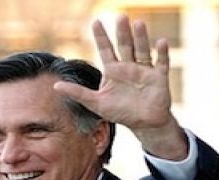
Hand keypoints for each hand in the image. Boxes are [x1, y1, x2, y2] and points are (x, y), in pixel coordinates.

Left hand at [54, 15, 186, 159]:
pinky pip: (162, 63)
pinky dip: (162, 53)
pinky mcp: (159, 77)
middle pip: (125, 46)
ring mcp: (144, 70)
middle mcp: (128, 66)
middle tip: (120, 16)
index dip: (101, 37)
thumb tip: (55, 86)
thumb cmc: (120, 112)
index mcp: (113, 70)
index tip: (96, 22)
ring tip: (138, 23)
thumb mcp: (96, 103)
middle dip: (122, 32)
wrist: (144, 124)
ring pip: (142, 50)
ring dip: (141, 38)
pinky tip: (161, 42)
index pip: (106, 49)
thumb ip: (78, 93)